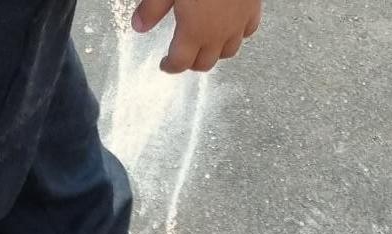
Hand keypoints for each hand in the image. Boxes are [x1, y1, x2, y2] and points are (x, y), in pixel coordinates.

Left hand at [131, 0, 261, 73]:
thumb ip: (152, 9)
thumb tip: (140, 25)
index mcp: (193, 31)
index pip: (180, 63)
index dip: (170, 66)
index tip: (165, 64)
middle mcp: (217, 32)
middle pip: (204, 63)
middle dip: (191, 63)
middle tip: (183, 57)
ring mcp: (237, 22)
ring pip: (228, 52)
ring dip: (215, 52)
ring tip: (205, 45)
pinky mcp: (252, 9)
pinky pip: (247, 32)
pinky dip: (237, 34)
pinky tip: (230, 27)